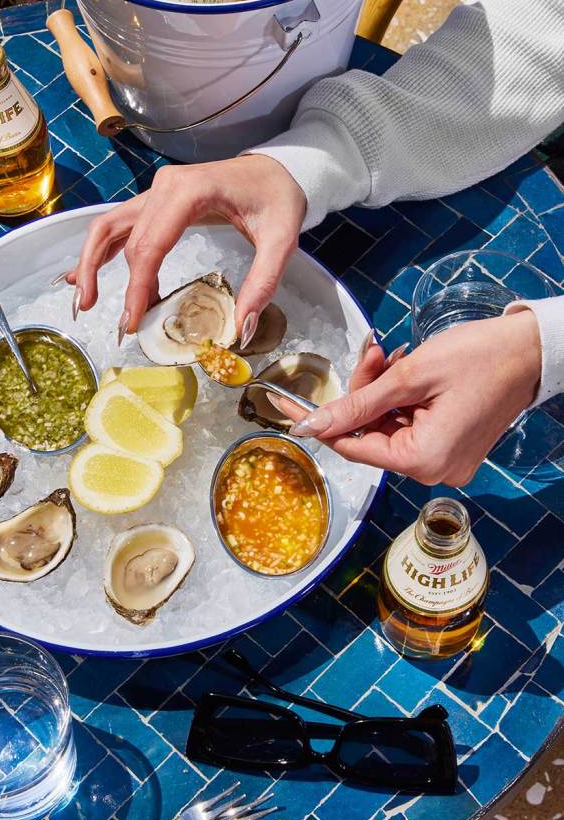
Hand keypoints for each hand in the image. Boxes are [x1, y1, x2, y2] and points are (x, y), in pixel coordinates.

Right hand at [66, 154, 306, 344]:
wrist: (279, 168)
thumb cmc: (278, 199)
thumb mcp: (282, 242)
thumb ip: (262, 284)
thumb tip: (240, 329)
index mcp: (190, 192)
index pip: (151, 245)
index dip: (137, 286)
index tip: (133, 320)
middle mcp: (165, 187)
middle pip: (126, 240)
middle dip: (112, 282)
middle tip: (110, 322)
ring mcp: (156, 191)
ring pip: (109, 226)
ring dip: (91, 262)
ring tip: (84, 300)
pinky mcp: (156, 200)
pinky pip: (120, 224)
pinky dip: (102, 250)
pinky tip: (87, 275)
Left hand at [278, 311, 541, 486]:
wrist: (533, 350)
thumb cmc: (480, 357)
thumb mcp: (409, 376)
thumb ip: (357, 403)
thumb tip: (314, 424)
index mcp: (423, 459)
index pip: (352, 446)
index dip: (319, 422)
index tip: (287, 403)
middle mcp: (434, 470)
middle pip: (370, 435)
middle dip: (361, 395)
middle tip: (371, 355)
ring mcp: (445, 461)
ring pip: (387, 428)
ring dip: (381, 393)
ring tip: (393, 356)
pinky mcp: (452, 447)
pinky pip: (409, 427)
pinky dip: (400, 400)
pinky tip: (406, 371)